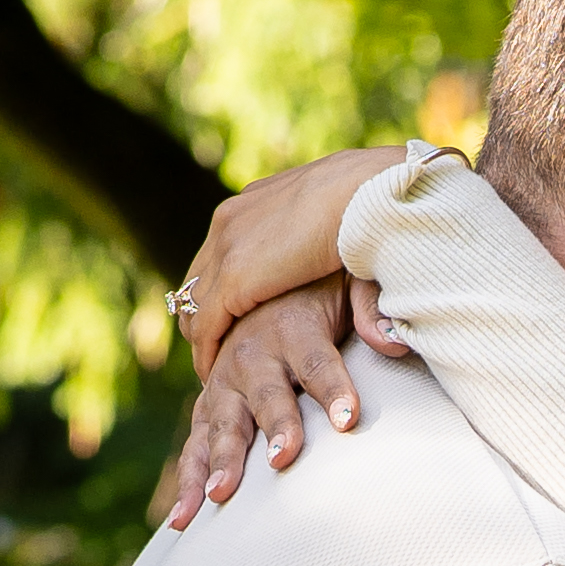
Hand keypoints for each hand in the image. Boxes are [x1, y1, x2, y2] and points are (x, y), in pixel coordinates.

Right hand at [159, 278, 411, 529]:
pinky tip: (182, 521)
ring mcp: (225, 382)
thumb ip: (371, 308)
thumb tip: (393, 340)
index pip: (319, 362)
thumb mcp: (350, 285)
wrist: (259, 288)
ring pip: (222, 423)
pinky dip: (187, 482)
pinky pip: (195, 446)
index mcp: (294, 327)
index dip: (333, 389)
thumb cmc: (319, 296)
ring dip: (222, 460)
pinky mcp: (208, 406)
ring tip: (220, 496)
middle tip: (284, 459)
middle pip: (267, 396)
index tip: (349, 420)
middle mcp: (253, 355)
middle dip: (275, 426)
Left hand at [175, 142, 399, 372]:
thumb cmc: (370, 207)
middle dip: (202, 315)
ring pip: (194, 303)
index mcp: (252, 204)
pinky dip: (207, 351)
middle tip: (215, 352)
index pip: (220, 252)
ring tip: (216, 372)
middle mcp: (229, 222)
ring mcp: (225, 246)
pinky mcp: (233, 276)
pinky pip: (205, 324)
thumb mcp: (338, 232)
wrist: (366, 190)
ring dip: (203, 338)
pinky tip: (217, 375)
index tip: (229, 323)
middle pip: (198, 278)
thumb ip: (329, 257)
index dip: (219, 291)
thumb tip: (354, 293)